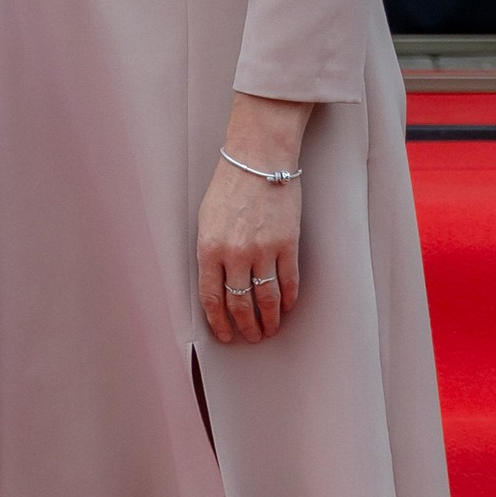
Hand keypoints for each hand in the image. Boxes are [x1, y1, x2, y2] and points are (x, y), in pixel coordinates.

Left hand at [194, 93, 308, 342]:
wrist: (258, 159)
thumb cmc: (228, 186)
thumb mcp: (206, 220)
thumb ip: (209, 253)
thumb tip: (216, 285)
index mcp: (209, 248)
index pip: (212, 298)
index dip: (219, 322)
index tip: (225, 335)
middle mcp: (235, 253)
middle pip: (241, 304)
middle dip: (246, 326)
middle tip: (251, 337)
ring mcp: (263, 250)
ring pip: (267, 298)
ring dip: (270, 319)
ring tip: (270, 329)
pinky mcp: (287, 243)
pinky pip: (289, 281)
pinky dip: (289, 298)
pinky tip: (288, 307)